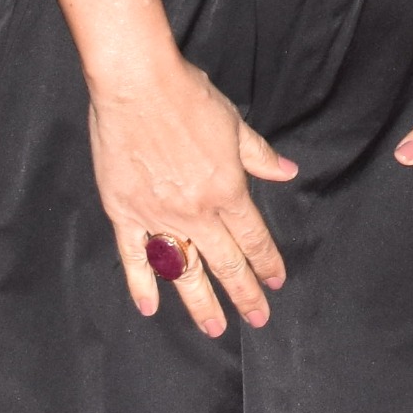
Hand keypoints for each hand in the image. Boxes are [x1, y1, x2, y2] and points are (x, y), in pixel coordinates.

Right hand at [83, 54, 296, 335]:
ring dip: (200, 302)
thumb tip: (287, 172)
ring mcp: (158, 216)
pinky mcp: (124, 212)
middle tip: (257, 319)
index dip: (267, 262)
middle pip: (224, 263)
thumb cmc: (187, 97)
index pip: (253, 238)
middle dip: (244, 294)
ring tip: (214, 328)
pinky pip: (135, 258)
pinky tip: (150, 308)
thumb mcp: (233, 124)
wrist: (136, 85)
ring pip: (184, 270)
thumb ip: (259, 155)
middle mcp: (195, 212)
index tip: (276, 281)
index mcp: (227, 191)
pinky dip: (142, 284)